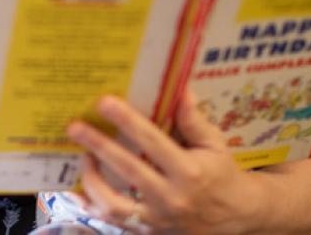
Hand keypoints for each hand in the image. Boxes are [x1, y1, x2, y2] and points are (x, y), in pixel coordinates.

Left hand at [66, 92, 264, 233]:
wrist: (236, 216)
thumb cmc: (221, 174)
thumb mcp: (214, 144)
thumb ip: (193, 120)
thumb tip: (180, 89)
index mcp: (189, 171)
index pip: (152, 141)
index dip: (127, 120)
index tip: (104, 102)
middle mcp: (171, 196)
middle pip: (127, 169)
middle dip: (98, 145)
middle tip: (75, 127)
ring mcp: (158, 217)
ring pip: (113, 204)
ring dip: (92, 180)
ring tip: (83, 157)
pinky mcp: (149, 230)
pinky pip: (114, 221)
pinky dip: (95, 204)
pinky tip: (83, 187)